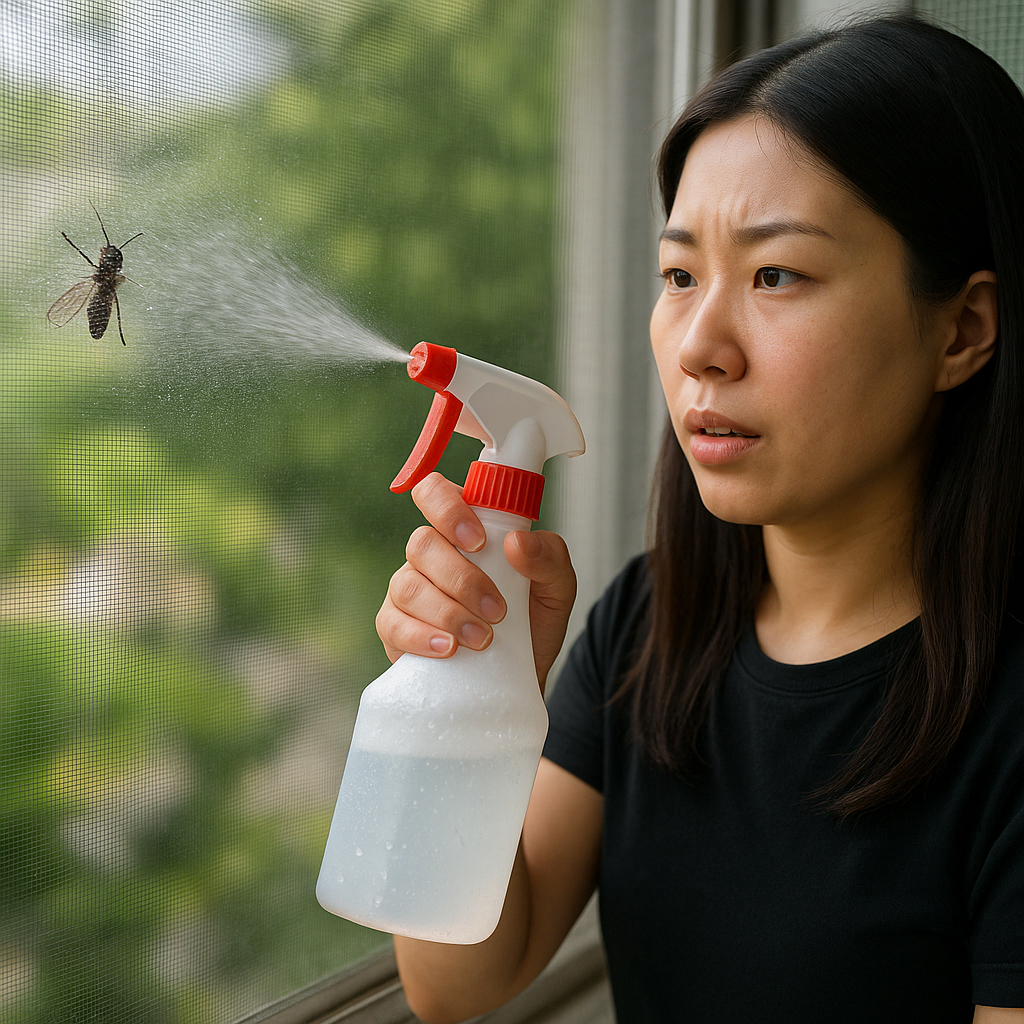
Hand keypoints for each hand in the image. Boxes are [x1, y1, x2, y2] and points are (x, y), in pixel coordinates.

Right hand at [375, 473, 576, 689]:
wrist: (519, 676)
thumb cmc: (533, 622)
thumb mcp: (558, 588)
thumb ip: (549, 557)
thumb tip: (518, 542)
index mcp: (465, 529)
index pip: (435, 493)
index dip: (448, 509)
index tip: (479, 542)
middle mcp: (432, 553)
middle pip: (422, 543)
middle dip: (462, 579)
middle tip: (497, 611)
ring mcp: (409, 589)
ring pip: (408, 585)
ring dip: (448, 613)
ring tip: (482, 638)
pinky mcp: (395, 627)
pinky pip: (392, 623)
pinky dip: (421, 637)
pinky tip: (448, 649)